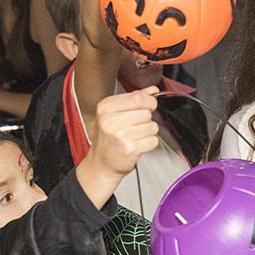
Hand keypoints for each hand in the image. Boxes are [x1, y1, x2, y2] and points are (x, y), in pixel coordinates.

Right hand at [78, 86, 159, 204]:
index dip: (149, 102)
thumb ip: (134, 99)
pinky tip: (137, 145)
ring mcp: (121, 135)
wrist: (101, 164)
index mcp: (106, 107)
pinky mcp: (131, 149)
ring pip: (152, 126)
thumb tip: (152, 90)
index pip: (139, 97)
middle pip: (147, 112)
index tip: (148, 107)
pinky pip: (153, 140)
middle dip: (146, 120)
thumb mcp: (114, 114)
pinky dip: (149, 144)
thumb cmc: (108, 139)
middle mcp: (111, 120)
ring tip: (135, 137)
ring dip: (148, 133)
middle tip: (134, 127)